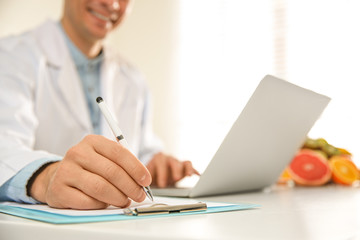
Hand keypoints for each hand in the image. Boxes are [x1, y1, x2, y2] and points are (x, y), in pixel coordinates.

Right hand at [30, 135, 151, 209]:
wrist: (59, 177)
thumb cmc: (89, 168)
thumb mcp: (104, 157)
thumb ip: (122, 163)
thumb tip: (143, 179)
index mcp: (92, 141)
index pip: (119, 153)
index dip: (136, 168)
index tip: (146, 180)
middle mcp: (77, 153)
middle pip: (112, 172)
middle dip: (130, 186)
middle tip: (139, 195)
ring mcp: (66, 171)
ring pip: (100, 188)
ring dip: (118, 197)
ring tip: (124, 201)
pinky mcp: (59, 190)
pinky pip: (87, 201)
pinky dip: (101, 205)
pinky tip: (106, 203)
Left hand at [146, 153, 198, 187]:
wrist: (153, 169)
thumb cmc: (150, 174)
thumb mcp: (146, 177)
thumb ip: (145, 181)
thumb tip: (143, 190)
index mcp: (157, 159)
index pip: (160, 163)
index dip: (162, 173)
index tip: (162, 184)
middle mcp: (169, 159)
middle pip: (173, 161)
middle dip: (175, 170)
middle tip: (175, 179)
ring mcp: (177, 162)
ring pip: (184, 163)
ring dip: (187, 169)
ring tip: (189, 176)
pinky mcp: (184, 166)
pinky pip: (190, 166)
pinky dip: (194, 171)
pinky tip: (198, 176)